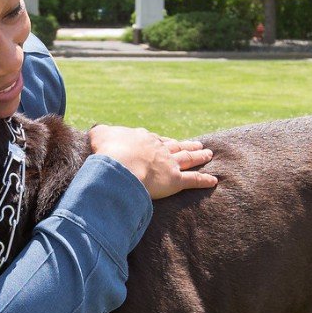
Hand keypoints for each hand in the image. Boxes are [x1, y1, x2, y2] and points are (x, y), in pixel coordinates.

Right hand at [88, 125, 217, 199]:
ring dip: (199, 156)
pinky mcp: (175, 180)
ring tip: (208, 154)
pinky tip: (214, 181)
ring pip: (187, 158)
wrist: (119, 163)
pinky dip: (204, 181)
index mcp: (143, 138)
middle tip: (198, 144)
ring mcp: (168, 164)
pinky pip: (193, 180)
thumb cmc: (108, 150)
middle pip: (176, 146)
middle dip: (187, 145)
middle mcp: (159, 149)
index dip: (163, 141)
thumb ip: (101, 133)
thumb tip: (98, 132)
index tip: (169, 141)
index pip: (156, 139)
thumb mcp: (100, 135)